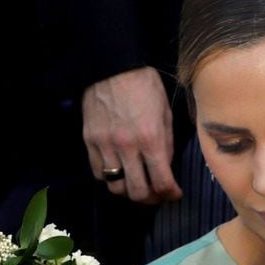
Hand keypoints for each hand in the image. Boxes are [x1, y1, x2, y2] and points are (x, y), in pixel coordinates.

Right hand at [81, 68, 182, 206]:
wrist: (113, 65)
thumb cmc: (144, 84)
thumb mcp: (165, 112)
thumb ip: (166, 143)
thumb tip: (165, 168)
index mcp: (151, 138)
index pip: (162, 182)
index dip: (171, 194)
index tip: (174, 193)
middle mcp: (127, 147)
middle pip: (137, 192)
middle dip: (150, 198)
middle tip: (155, 193)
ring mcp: (105, 145)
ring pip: (115, 187)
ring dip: (128, 190)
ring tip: (135, 183)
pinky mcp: (90, 141)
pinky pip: (98, 173)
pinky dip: (109, 177)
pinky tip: (118, 169)